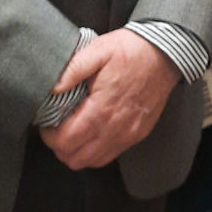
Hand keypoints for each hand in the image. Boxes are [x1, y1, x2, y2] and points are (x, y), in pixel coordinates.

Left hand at [39, 29, 179, 169]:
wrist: (165, 53)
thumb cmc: (130, 50)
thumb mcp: (99, 49)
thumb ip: (73, 69)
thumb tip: (52, 87)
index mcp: (101, 108)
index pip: (65, 141)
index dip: (49, 136)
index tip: (47, 122)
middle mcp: (114, 128)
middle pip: (74, 158)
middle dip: (60, 146)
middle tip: (57, 128)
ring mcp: (127, 134)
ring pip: (91, 162)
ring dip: (77, 152)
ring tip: (73, 132)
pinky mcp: (137, 135)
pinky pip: (109, 156)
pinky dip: (95, 152)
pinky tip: (92, 133)